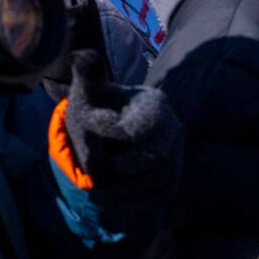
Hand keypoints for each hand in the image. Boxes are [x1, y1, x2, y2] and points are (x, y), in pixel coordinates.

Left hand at [58, 51, 181, 208]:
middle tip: (91, 174)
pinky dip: (135, 201)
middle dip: (120, 169)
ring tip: (94, 193)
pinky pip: (160, 195)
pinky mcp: (171, 177)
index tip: (86, 130)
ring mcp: (175, 154)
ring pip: (158, 179)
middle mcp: (172, 129)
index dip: (111, 131)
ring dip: (125, 191)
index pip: (140, 123)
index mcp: (153, 103)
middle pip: (156, 156)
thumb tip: (83, 56)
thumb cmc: (94, 109)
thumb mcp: (87, 94)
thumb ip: (86, 76)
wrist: (103, 134)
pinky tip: (109, 200)